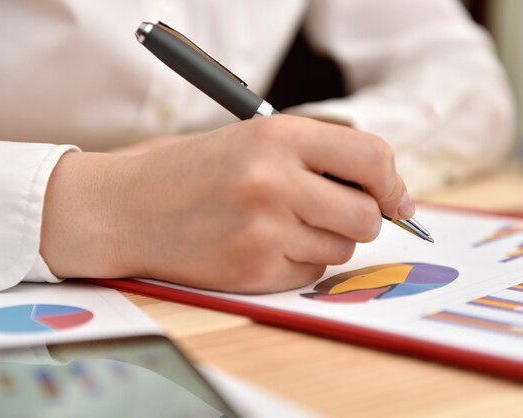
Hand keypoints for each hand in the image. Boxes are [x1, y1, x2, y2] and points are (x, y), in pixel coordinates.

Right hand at [40, 115, 413, 292]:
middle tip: (337, 212)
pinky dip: (297, 262)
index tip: (396, 199)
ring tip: (281, 223)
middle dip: (364, 219)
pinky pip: (309, 274)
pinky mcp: (252, 271)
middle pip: (367, 216)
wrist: (126, 206)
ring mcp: (262, 230)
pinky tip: (261, 245)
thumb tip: (388, 192)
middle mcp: (273, 182)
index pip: (372, 158)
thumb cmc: (195, 170)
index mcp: (277, 137)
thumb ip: (322, 157)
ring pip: (341, 249)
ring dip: (325, 240)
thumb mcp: (256, 140)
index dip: (393, 183)